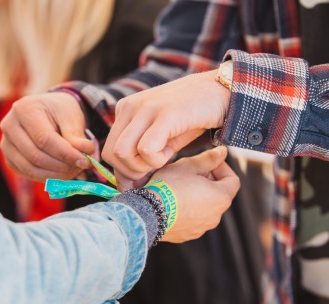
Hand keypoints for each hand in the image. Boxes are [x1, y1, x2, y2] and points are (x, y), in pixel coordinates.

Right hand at [0, 92, 94, 180]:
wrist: (48, 111)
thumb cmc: (60, 111)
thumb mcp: (71, 116)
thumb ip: (77, 136)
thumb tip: (86, 152)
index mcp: (24, 109)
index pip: (44, 139)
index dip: (66, 154)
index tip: (85, 161)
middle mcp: (9, 126)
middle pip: (36, 156)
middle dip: (62, 166)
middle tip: (81, 167)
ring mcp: (6, 144)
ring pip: (31, 169)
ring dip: (56, 175)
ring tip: (75, 171)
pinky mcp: (9, 159)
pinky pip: (28, 174)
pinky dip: (48, 178)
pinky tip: (63, 173)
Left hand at [102, 70, 229, 189]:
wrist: (220, 92)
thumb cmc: (191, 118)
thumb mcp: (160, 137)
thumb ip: (141, 156)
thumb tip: (125, 186)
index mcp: (125, 110)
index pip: (108, 151)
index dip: (124, 171)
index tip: (146, 173)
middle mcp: (130, 106)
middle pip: (112, 154)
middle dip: (132, 172)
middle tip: (156, 167)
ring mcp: (146, 108)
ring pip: (122, 153)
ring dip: (144, 166)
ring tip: (165, 156)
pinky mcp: (165, 114)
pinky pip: (146, 149)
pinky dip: (158, 160)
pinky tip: (171, 151)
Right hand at [150, 146, 239, 242]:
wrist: (147, 214)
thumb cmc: (168, 188)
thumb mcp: (188, 166)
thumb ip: (208, 158)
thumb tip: (222, 152)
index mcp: (221, 197)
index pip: (233, 180)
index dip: (222, 168)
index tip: (208, 163)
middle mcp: (216, 216)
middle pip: (219, 194)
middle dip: (208, 181)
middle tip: (190, 173)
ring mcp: (202, 228)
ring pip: (205, 207)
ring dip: (197, 196)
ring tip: (179, 187)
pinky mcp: (188, 234)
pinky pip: (193, 219)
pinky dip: (187, 210)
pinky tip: (173, 202)